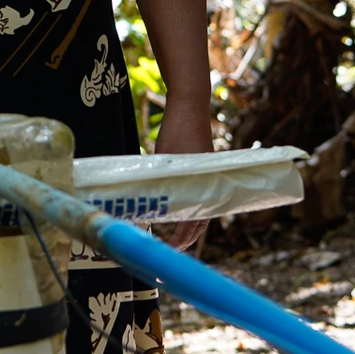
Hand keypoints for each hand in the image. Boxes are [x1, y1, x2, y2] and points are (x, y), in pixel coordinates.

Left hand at [152, 97, 213, 249]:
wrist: (189, 106)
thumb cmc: (176, 131)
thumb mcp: (163, 159)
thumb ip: (160, 181)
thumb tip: (145, 204)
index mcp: (202, 185)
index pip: (195, 222)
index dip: (183, 238)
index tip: (172, 248)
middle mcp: (209, 185)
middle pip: (202, 221)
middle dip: (188, 237)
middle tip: (172, 248)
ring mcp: (209, 178)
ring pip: (203, 210)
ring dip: (191, 225)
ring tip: (175, 236)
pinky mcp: (204, 171)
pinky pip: (202, 196)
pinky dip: (193, 208)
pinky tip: (180, 211)